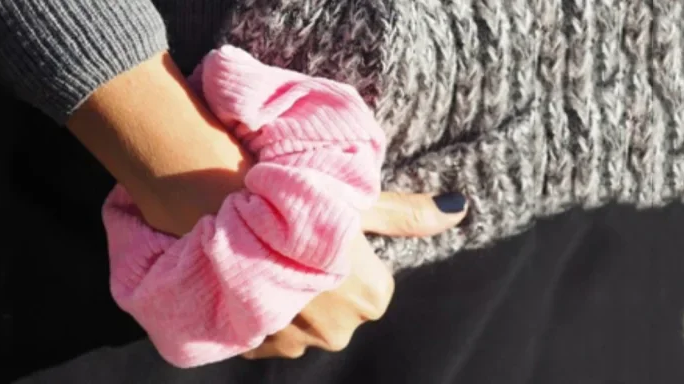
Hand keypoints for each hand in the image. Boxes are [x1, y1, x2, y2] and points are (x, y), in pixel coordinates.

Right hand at [242, 191, 466, 358]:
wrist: (225, 221)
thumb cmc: (299, 205)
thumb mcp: (358, 203)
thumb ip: (408, 214)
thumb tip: (459, 210)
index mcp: (371, 296)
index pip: (372, 284)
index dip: (349, 259)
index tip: (324, 238)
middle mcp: (340, 331)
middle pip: (340, 307)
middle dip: (323, 284)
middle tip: (294, 247)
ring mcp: (297, 342)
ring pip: (305, 322)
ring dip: (293, 300)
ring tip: (269, 260)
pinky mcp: (259, 346)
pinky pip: (272, 333)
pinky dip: (266, 312)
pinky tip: (254, 280)